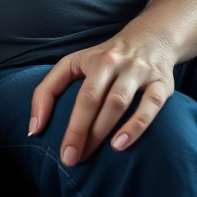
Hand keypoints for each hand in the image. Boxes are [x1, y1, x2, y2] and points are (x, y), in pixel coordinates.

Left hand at [29, 30, 176, 166]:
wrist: (151, 38)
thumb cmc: (104, 59)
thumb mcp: (74, 64)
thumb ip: (49, 90)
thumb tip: (34, 127)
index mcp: (91, 60)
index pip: (75, 92)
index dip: (64, 119)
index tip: (58, 149)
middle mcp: (113, 63)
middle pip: (93, 97)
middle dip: (80, 130)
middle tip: (71, 159)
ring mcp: (138, 72)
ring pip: (118, 101)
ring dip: (104, 128)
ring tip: (91, 153)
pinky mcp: (162, 84)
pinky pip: (151, 105)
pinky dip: (138, 124)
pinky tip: (122, 144)